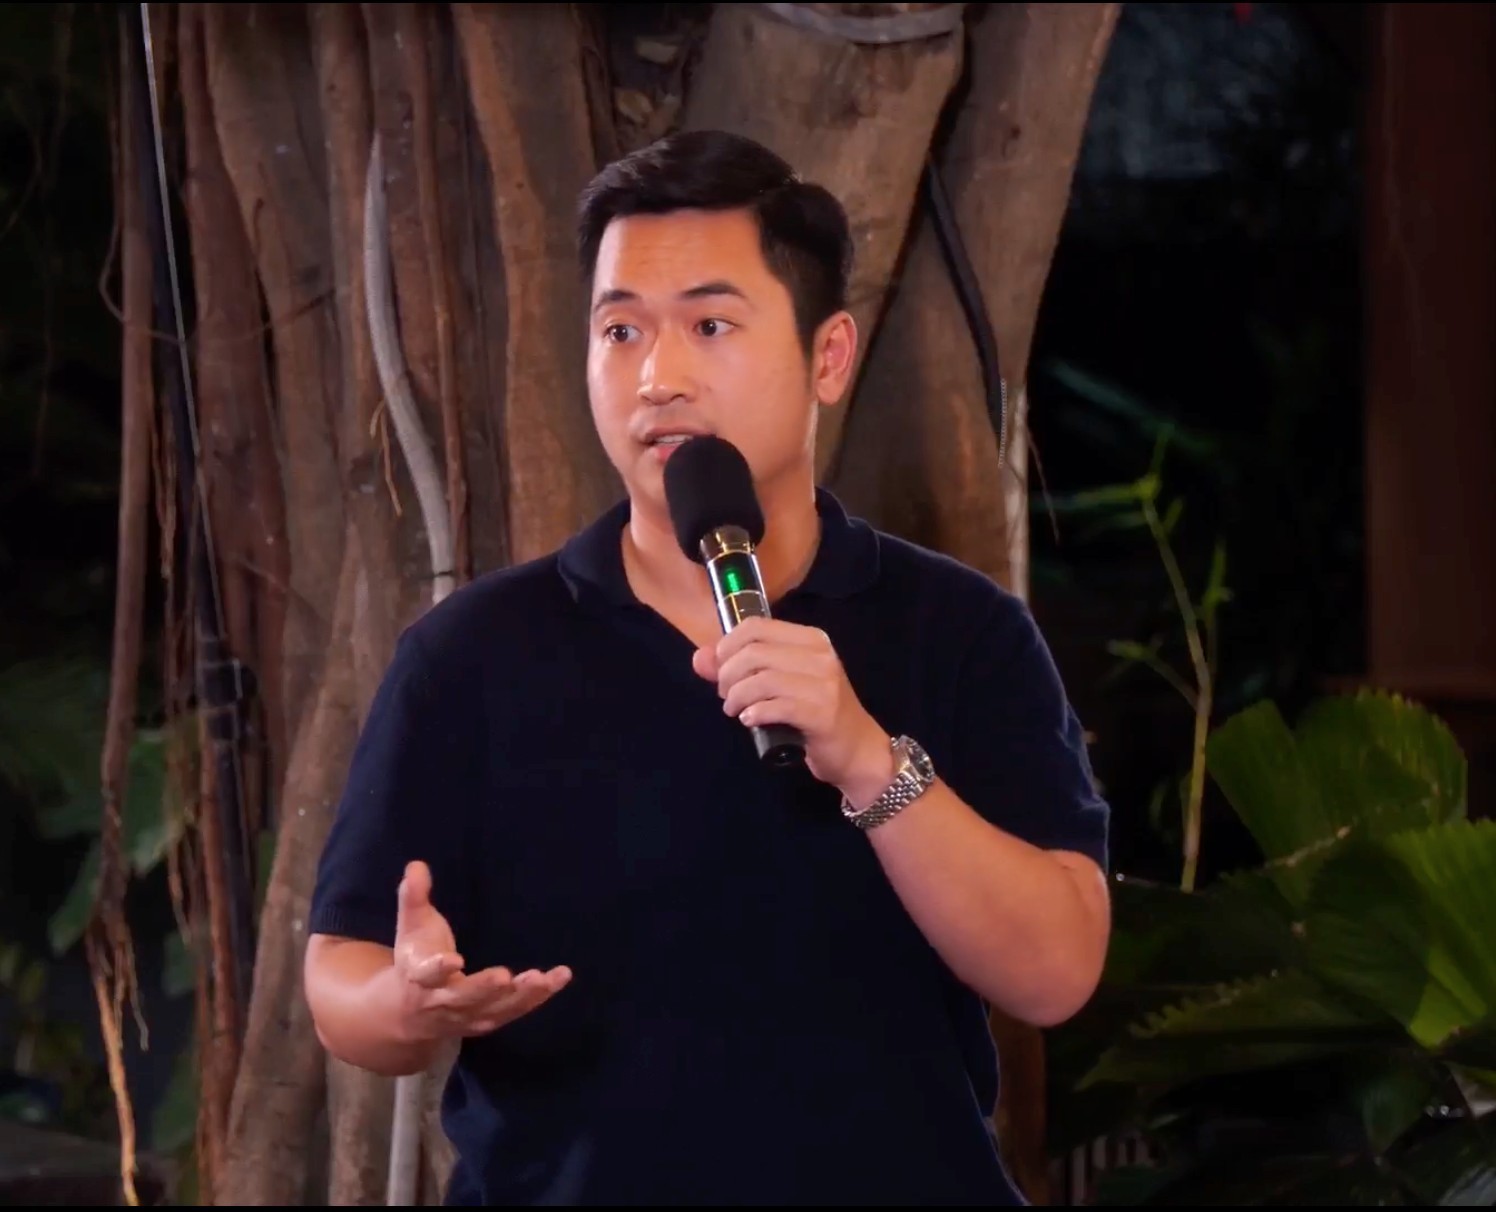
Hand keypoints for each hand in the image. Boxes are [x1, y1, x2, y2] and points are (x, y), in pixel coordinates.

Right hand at [393, 861, 570, 1041]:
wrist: (409, 1012)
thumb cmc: (415, 958)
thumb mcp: (410, 927)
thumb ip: (413, 897)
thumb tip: (416, 865)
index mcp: (419, 977)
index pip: (427, 974)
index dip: (439, 969)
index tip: (454, 960)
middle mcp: (443, 1001)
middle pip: (464, 998)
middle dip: (484, 988)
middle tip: (505, 977)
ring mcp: (468, 1015)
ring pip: (495, 1008)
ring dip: (520, 996)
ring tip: (542, 979)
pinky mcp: (489, 1020)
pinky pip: (516, 1010)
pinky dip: (538, 997)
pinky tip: (560, 978)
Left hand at [692, 617, 894, 802]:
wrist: (857, 750)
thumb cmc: (816, 713)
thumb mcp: (781, 684)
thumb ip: (739, 668)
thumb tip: (700, 658)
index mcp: (810, 639)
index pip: (755, 626)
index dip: (727, 646)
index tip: (721, 670)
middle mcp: (819, 655)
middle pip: (754, 652)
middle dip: (728, 675)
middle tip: (726, 696)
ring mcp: (824, 683)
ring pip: (761, 678)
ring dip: (737, 696)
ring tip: (735, 710)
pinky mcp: (822, 713)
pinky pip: (775, 706)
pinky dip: (754, 713)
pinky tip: (750, 720)